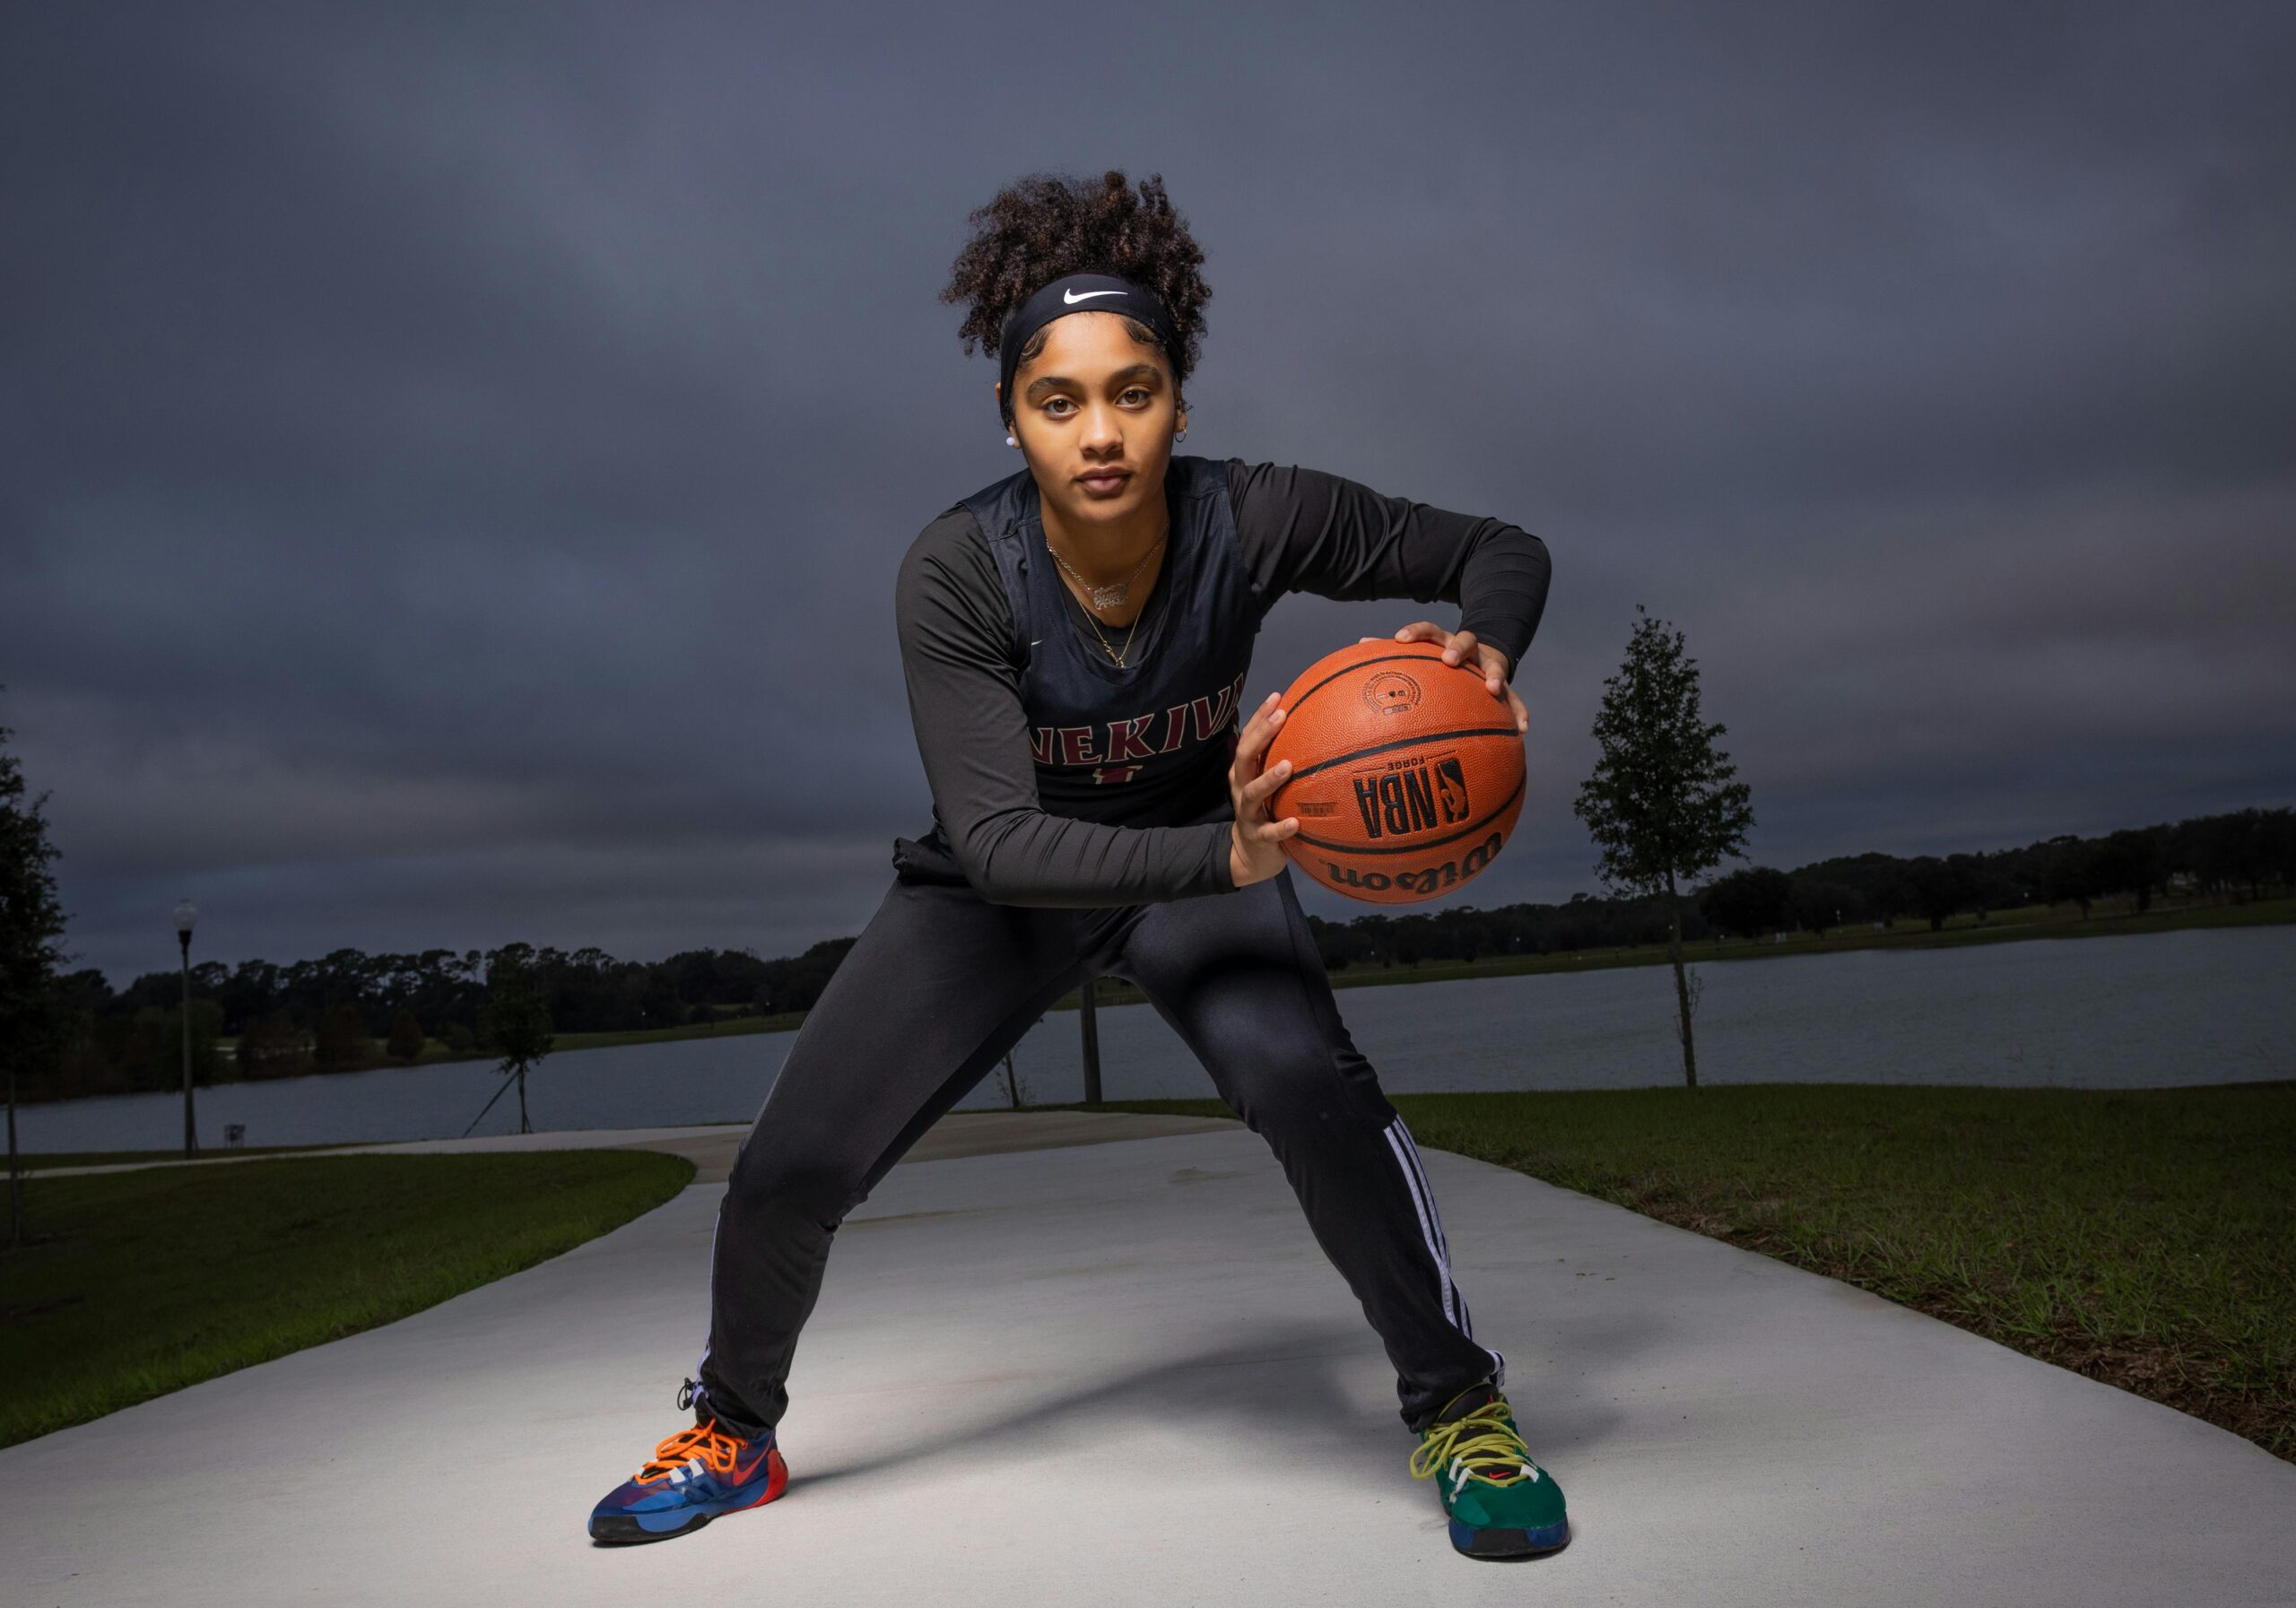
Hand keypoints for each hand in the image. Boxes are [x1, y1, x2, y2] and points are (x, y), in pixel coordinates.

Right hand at [1227, 689, 1300, 887]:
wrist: (1250, 856)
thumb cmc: (1267, 811)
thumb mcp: (1269, 785)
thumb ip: (1281, 761)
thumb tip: (1315, 730)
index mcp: (1244, 773)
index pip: (1248, 739)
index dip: (1260, 718)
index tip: (1277, 696)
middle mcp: (1241, 789)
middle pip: (1244, 758)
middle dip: (1261, 736)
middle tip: (1282, 718)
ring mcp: (1248, 814)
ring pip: (1252, 793)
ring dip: (1269, 779)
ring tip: (1288, 766)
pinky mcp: (1258, 838)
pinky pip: (1269, 833)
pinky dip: (1281, 827)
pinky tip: (1296, 823)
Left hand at [1362, 622, 1527, 734]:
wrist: (1483, 656)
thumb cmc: (1440, 662)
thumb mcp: (1423, 653)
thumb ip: (1395, 652)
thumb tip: (1360, 644)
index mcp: (1443, 641)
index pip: (1428, 630)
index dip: (1415, 631)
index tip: (1400, 638)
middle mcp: (1468, 649)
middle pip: (1465, 641)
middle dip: (1458, 648)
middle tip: (1449, 659)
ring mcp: (1488, 665)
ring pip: (1496, 667)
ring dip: (1496, 676)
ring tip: (1494, 689)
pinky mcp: (1506, 685)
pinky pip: (1516, 699)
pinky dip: (1520, 712)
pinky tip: (1522, 728)